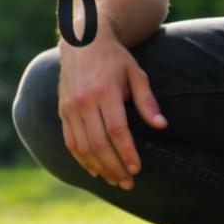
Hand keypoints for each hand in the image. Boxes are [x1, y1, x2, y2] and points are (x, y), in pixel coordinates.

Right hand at [56, 34, 168, 188]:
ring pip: (83, 147)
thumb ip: (147, 102)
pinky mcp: (62, 111)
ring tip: (114, 180)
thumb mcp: (136, 74)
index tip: (137, 168)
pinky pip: (70, 142)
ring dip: (99, 167)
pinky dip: (81, 159)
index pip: (116, 131)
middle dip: (114, 167)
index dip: (127, 153)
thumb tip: (162, 126)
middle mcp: (84, 102)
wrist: (82, 41)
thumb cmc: (115, 59)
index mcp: (104, 92)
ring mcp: (70, 108)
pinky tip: (94, 170)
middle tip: (128, 182)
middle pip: (98, 144)